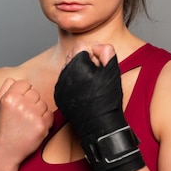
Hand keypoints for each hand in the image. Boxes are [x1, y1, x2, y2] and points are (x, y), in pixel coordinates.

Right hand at [0, 78, 53, 164]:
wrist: (6, 151)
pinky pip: (50, 114)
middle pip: (35, 92)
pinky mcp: (42, 125)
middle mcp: (20, 104)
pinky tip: (34, 126)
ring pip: (43, 103)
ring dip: (38, 111)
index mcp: (9, 98)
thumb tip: (14, 79)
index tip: (20, 101)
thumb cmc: (2, 127)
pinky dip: (45, 120)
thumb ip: (4, 88)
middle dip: (31, 101)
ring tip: (28, 121)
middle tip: (23, 113)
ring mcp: (32, 115)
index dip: (23, 91)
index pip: (24, 83)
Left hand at [55, 42, 144, 170]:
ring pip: (67, 68)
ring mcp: (59, 84)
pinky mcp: (57, 94)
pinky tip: (82, 94)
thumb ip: (106, 50)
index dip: (92, 54)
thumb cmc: (108, 98)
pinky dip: (72, 84)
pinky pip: (64, 81)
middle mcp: (65, 72)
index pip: (81, 46)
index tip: (97, 67)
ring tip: (89, 86)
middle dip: (83, 62)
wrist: (99, 124)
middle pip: (72, 55)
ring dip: (77, 72)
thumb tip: (95, 46)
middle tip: (94, 77)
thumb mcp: (113, 71)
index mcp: (78, 64)